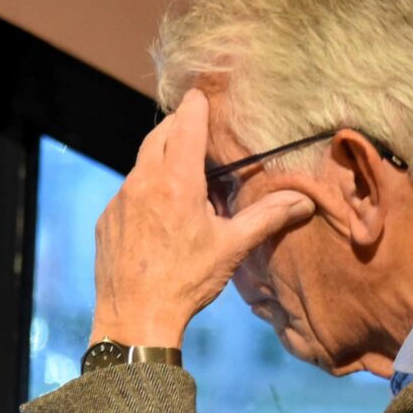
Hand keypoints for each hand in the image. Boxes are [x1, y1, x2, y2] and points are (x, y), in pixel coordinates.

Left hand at [89, 89, 314, 346]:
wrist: (134, 319)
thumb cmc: (186, 282)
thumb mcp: (231, 247)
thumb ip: (267, 217)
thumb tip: (305, 202)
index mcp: (176, 181)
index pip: (186, 123)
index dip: (197, 105)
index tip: (202, 93)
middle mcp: (143, 182)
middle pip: (160, 135)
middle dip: (178, 126)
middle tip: (196, 127)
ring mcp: (120, 199)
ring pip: (142, 164)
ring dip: (162, 159)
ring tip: (183, 174)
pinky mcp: (107, 219)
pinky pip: (128, 192)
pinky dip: (145, 189)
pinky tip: (160, 212)